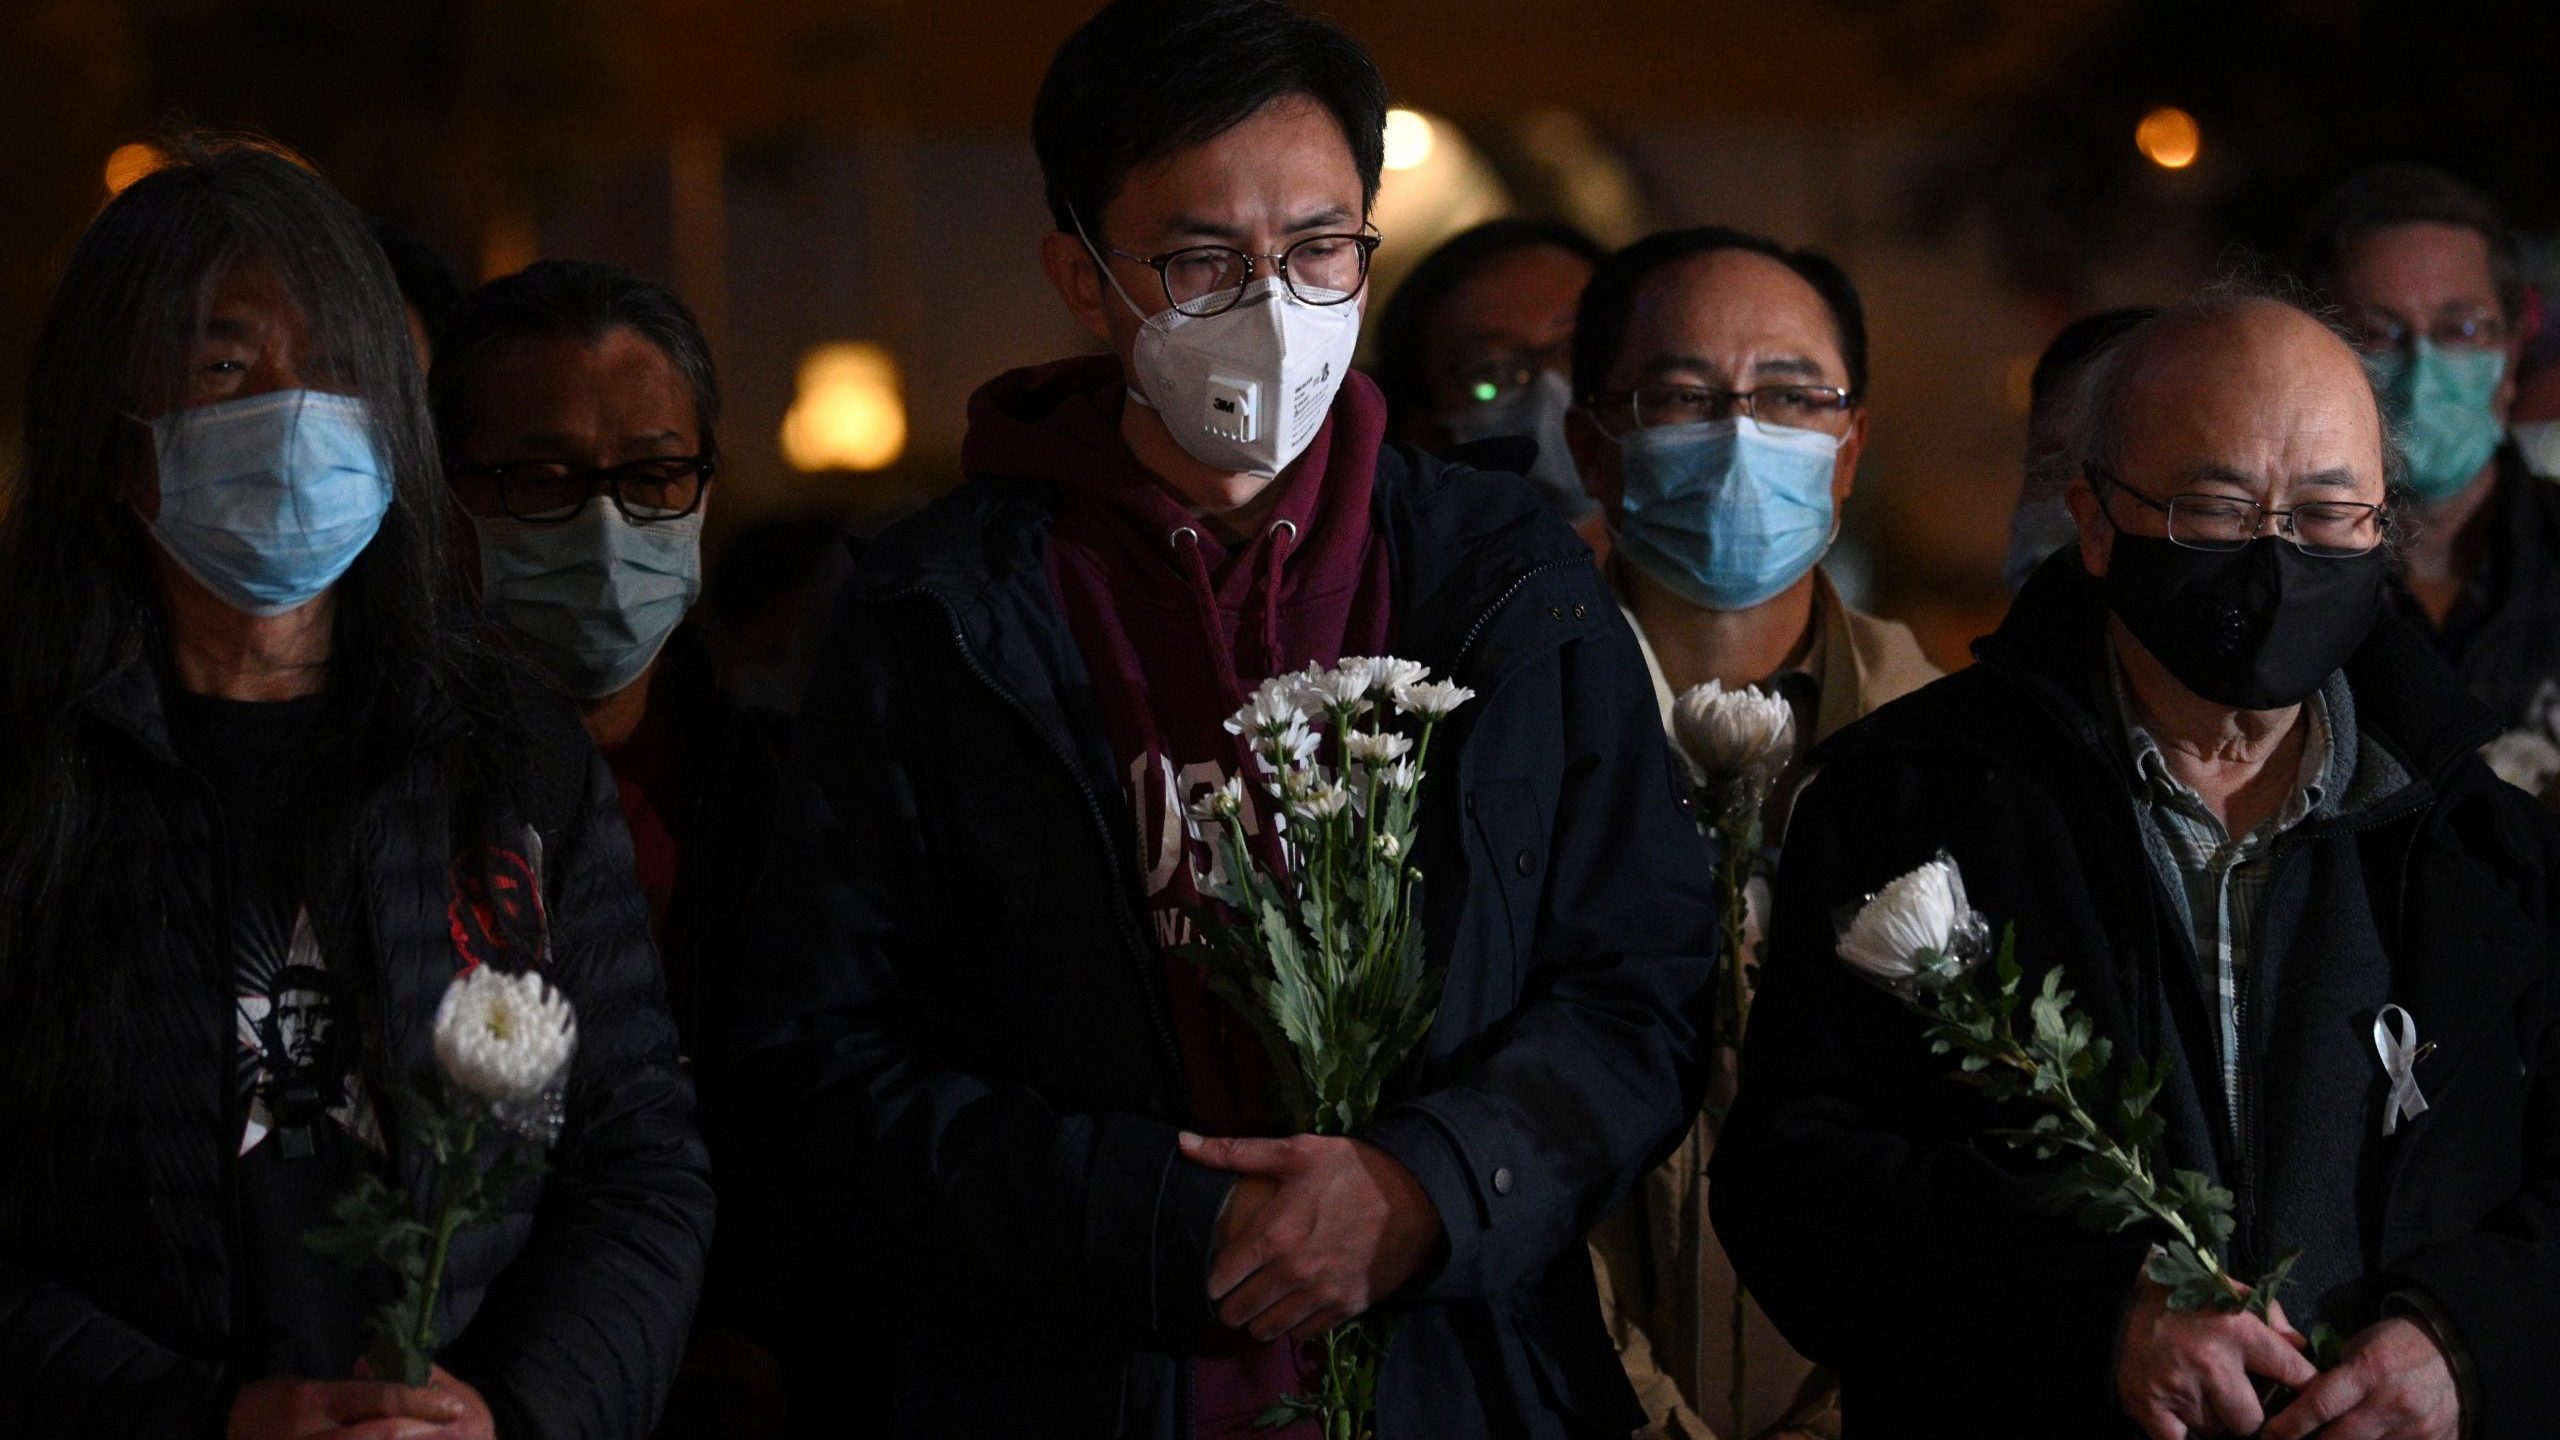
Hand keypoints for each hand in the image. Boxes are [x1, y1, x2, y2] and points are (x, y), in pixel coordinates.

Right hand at [228, 1373, 463, 1439]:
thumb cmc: (269, 1407)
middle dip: (423, 1432)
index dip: (422, 1402)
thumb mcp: (308, 1389)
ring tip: (436, 1439)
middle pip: (380, 1433)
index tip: (454, 1406)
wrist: (219, 1433)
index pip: (379, 1398)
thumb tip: (405, 1390)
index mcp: (313, 1401)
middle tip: (455, 1427)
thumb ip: (353, 1393)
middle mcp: (311, 1435)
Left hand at [1180, 1131, 1442, 1342]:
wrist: (1417, 1196)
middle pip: (1238, 1312)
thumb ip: (1234, 1152)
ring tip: (1261, 1302)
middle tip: (1236, 1290)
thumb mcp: (1295, 1150)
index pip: (1220, 1278)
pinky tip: (1294, 1306)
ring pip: (1267, 1330)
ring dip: (1258, 1319)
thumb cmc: (1352, 1170)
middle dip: (1230, 1303)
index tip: (1216, 1273)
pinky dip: (1293, 1325)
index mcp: (1274, 1234)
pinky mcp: (1346, 1308)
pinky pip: (1303, 1334)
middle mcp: (1293, 1272)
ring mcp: (1321, 1295)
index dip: (1212, 1279)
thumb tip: (1183, 1142)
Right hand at [2117, 1276, 2317, 1439]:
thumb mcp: (2228, 1292)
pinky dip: (2184, 1435)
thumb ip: (2270, 1317)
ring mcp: (2179, 1389)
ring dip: (2212, 1422)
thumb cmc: (2180, 1299)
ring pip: (2216, 1432)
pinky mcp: (2149, 1407)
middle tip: (2233, 1401)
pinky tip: (2182, 1418)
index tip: (2307, 1399)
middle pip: (2252, 1422)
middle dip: (2246, 1416)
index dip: (2305, 1389)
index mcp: (2237, 1330)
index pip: (2294, 1372)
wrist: (2116, 1301)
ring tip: (2198, 1397)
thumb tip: (2301, 1347)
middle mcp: (2211, 1362)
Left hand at [2265, 1316, 2459, 1439]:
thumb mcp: (2358, 1346)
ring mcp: (2417, 1429)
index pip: (2318, 1405)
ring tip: (2325, 1439)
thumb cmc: (2396, 1345)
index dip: (2289, 1426)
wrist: (2455, 1351)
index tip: (2269, 1435)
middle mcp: (2392, 1403)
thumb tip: (2293, 1401)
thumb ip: (2329, 1375)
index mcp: (2368, 1371)